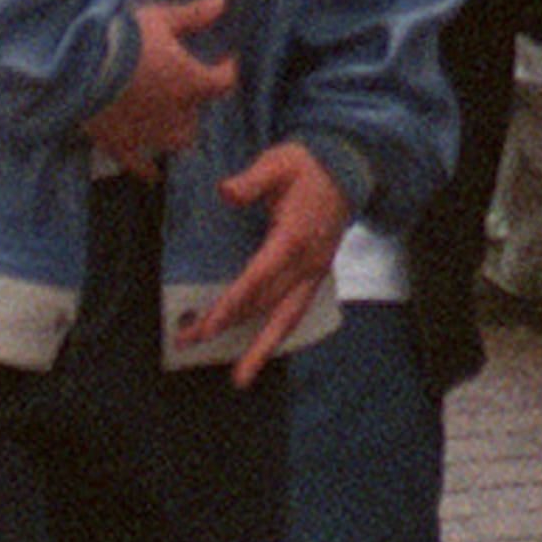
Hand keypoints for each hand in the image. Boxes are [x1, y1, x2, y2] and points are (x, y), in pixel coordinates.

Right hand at [87, 0, 237, 172]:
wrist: (80, 67)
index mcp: (191, 82)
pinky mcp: (122, 145)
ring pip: (175, 142)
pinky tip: (152, 174)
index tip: (225, 61)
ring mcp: (149, 134)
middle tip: (187, 90)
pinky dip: (147, 168)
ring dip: (177, 132)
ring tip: (171, 122)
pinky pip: (140, 165)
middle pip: (197, 116)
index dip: (226, 70)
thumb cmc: (125, 39)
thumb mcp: (161, 19)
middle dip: (195, 105)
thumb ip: (192, 15)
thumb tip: (222, 2)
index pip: (223, 81)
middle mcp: (176, 113)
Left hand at [173, 137, 347, 384]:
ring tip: (240, 377)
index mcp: (294, 238)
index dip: (233, 303)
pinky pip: (295, 311)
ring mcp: (315, 273)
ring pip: (287, 318)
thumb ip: (252, 180)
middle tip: (192, 341)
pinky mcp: (317, 276)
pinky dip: (277, 333)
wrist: (348, 171)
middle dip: (229, 325)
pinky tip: (260, 349)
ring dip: (261, 348)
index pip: (259, 278)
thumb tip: (225, 190)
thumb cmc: (308, 166)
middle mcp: (307, 263)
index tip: (208, 325)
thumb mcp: (279, 163)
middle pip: (265, 304)